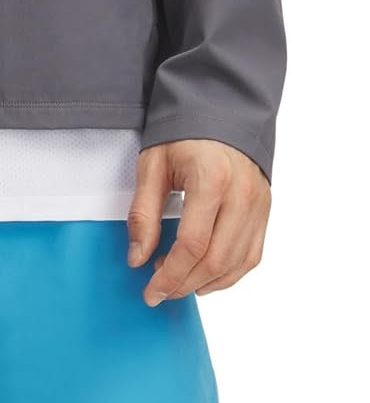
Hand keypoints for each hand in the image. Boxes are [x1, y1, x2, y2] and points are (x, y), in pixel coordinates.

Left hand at [127, 140, 270, 306]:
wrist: (222, 110)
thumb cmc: (186, 134)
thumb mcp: (152, 166)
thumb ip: (143, 214)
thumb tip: (137, 258)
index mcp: (212, 179)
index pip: (192, 245)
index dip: (169, 276)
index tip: (151, 292)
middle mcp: (242, 194)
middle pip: (215, 260)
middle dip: (184, 284)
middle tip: (161, 291)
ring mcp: (258, 203)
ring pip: (235, 264)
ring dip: (204, 283)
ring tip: (178, 279)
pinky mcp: (264, 210)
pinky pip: (250, 256)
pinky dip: (227, 275)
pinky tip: (204, 276)